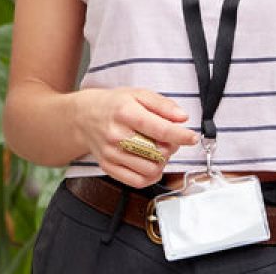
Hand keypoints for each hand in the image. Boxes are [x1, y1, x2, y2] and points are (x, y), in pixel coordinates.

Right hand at [73, 87, 200, 186]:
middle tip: (169, 139)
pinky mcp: (108, 167)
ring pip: (150, 169)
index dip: (180, 135)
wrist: (84, 117)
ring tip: (157, 150)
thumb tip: (182, 117)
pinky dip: (151, 176)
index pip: (160, 129)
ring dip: (162, 162)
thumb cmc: (114, 105)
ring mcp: (111, 153)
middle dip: (171, 147)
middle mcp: (117, 135)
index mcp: (126, 113)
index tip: (192, 137)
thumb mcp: (138, 94)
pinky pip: (137, 181)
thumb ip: (163, 105)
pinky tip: (151, 163)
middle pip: (157, 152)